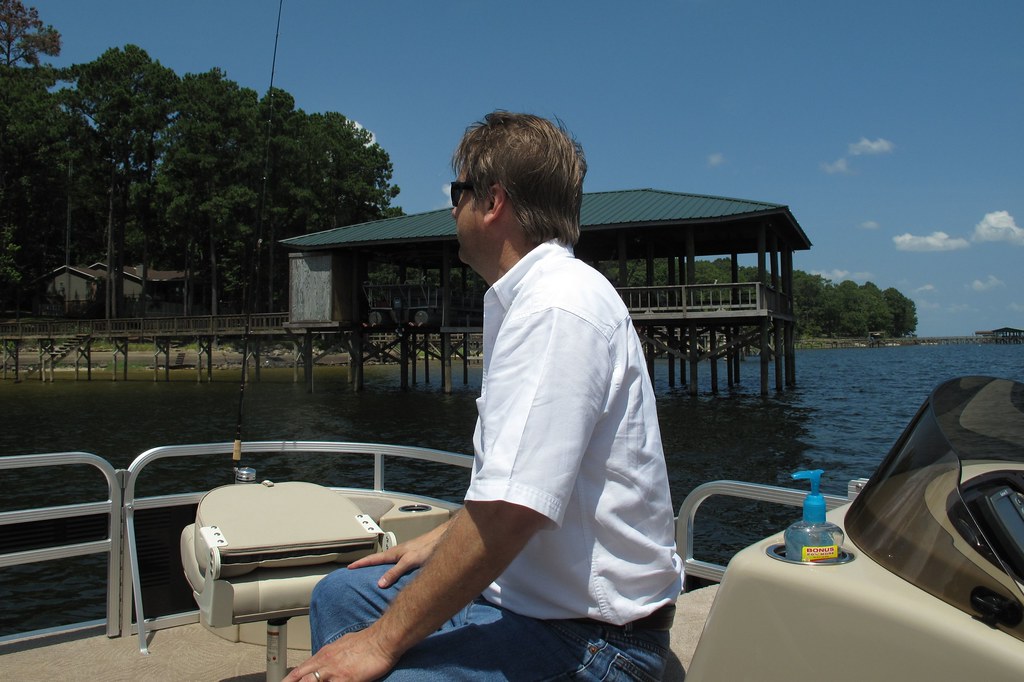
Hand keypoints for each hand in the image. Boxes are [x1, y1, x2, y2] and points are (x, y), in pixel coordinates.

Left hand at [283, 626, 397, 681]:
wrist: (382, 640)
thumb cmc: (367, 641)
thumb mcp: (343, 644)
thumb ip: (332, 654)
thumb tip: (327, 659)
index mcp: (324, 655)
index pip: (300, 670)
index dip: (290, 680)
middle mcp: (325, 663)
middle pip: (301, 679)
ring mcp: (334, 673)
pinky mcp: (346, 680)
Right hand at [346, 516, 450, 587]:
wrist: (443, 539)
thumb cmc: (429, 547)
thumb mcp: (410, 561)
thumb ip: (395, 572)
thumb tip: (380, 584)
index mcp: (394, 553)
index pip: (373, 559)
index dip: (360, 563)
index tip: (349, 567)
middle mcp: (398, 553)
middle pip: (378, 560)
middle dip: (366, 565)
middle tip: (356, 570)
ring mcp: (405, 554)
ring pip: (388, 562)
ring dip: (379, 567)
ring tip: (372, 575)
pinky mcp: (413, 556)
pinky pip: (397, 564)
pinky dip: (391, 569)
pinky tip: (395, 575)